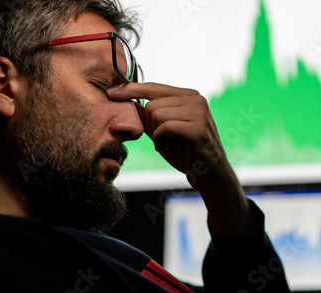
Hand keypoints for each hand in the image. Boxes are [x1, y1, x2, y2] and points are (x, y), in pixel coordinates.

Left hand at [107, 82, 255, 236]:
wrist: (209, 176)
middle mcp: (196, 99)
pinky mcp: (198, 128)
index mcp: (188, 95)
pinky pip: (165, 127)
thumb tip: (125, 100)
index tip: (110, 93)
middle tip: (160, 139)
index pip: (153, 86)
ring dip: (155, 134)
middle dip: (148, 124)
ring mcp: (199, 112)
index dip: (130, 89)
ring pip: (156, 114)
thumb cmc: (186, 153)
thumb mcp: (162, 131)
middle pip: (152, 103)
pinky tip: (166, 147)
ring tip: (166, 144)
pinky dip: (160, 140)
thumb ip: (147, 116)